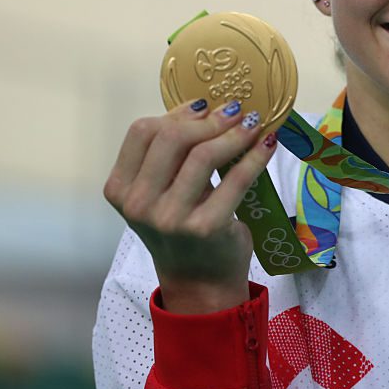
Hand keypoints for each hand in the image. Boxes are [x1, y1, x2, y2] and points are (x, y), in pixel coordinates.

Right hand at [103, 99, 277, 313]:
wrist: (199, 282)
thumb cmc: (181, 227)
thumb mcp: (160, 192)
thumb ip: (170, 155)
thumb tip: (206, 107)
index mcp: (120, 189)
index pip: (143, 132)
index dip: (177, 113)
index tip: (205, 106)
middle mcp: (139, 204)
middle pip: (172, 138)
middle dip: (209, 119)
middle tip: (236, 111)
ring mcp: (170, 219)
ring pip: (203, 155)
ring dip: (235, 133)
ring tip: (254, 124)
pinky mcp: (206, 228)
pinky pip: (236, 179)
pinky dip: (255, 156)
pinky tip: (267, 144)